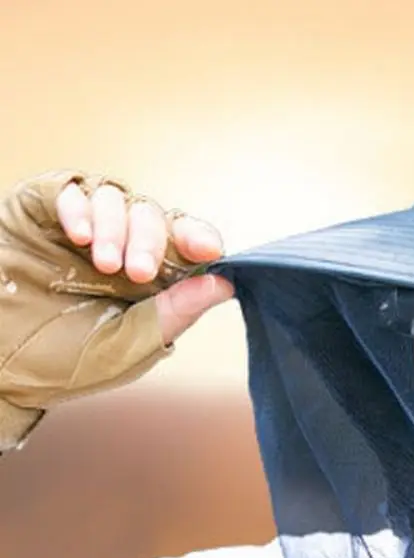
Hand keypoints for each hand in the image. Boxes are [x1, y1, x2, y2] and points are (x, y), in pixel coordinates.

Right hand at [55, 180, 233, 343]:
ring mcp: (82, 227)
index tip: (206, 249)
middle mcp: (121, 247)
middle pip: (153, 217)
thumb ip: (174, 314)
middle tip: (137, 272)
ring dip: (116, 227)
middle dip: (151, 241)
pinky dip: (79, 207)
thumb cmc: (63, 363)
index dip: (199, 238)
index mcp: (150, 280)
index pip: (185, 245)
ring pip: (117, 198)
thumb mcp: (128, 345)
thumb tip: (223, 285)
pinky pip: (70, 190)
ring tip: (103, 264)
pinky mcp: (42, 211)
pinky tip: (78, 236)